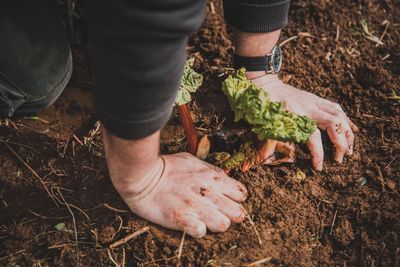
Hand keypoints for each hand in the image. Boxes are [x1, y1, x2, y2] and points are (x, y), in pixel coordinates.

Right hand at [112, 152, 247, 237]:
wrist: (143, 176)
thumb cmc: (167, 167)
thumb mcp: (193, 161)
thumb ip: (210, 170)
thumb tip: (224, 178)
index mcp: (213, 177)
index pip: (241, 194)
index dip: (236, 200)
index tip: (227, 202)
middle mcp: (208, 192)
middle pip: (238, 213)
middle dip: (231, 216)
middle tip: (218, 214)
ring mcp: (196, 206)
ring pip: (224, 225)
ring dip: (216, 225)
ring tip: (206, 221)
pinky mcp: (181, 218)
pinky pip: (201, 231)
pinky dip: (198, 231)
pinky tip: (192, 225)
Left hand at [250, 73, 357, 170]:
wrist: (266, 84)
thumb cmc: (264, 105)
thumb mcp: (263, 123)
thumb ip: (267, 141)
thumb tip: (263, 158)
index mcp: (295, 115)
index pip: (313, 137)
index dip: (318, 153)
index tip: (319, 167)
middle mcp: (308, 108)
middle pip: (334, 124)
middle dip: (341, 143)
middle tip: (339, 159)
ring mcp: (314, 101)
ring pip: (339, 115)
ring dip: (347, 132)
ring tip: (349, 149)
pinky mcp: (316, 98)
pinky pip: (336, 108)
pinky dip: (345, 119)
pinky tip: (350, 130)